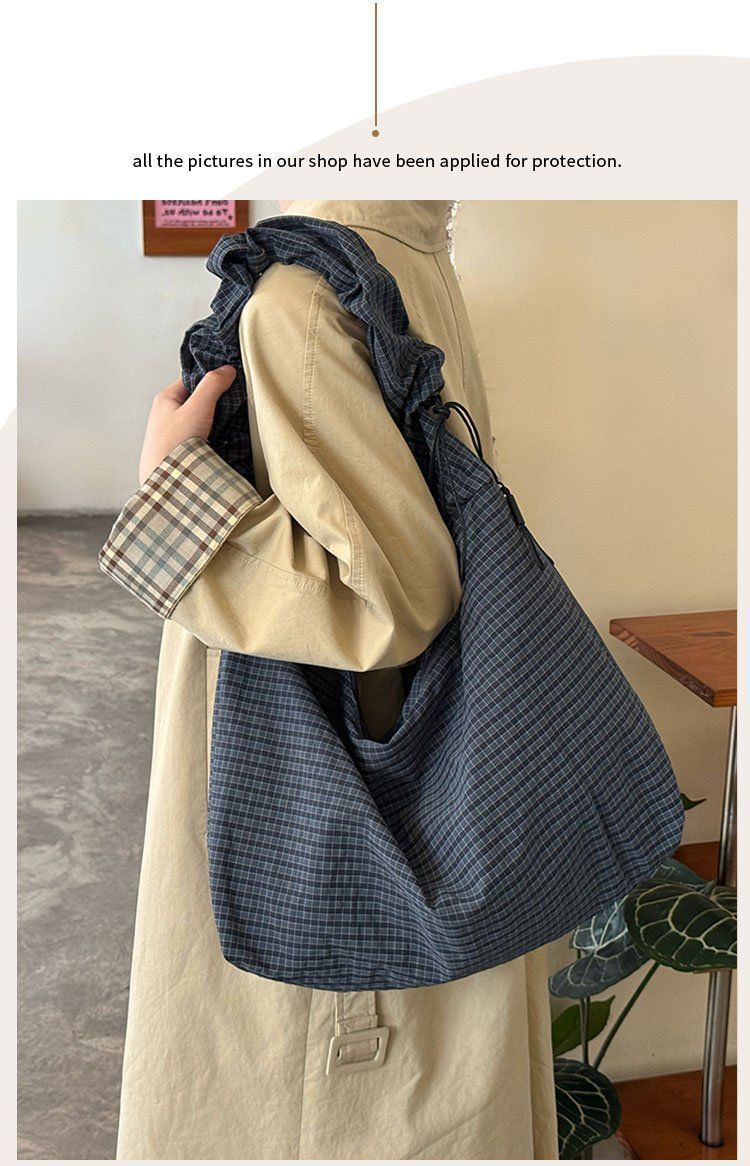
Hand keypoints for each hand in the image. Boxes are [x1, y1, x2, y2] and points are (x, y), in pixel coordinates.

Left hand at [138, 366, 236, 484]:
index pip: (192, 379)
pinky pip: (203, 438)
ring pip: (202, 420)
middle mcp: (168, 415)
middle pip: (198, 400)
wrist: (165, 485)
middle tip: (235, 403)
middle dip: (217, 402)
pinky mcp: (182, 451)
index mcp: (166, 399)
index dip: (212, 378)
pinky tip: (224, 442)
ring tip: (232, 425)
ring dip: (217, 422)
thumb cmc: (171, 448)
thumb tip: (226, 370)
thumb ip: (212, 386)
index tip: (231, 379)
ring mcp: (175, 434)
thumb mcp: (196, 409)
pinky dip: (215, 438)